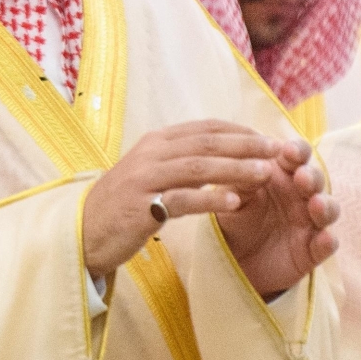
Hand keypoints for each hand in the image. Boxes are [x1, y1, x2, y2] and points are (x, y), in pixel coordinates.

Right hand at [82, 121, 290, 278]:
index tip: (269, 139)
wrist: (83, 230)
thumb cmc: (124, 204)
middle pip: (206, 143)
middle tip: (277, 151)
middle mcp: (151, 153)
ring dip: (235, 169)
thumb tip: (224, 153)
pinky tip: (234, 203)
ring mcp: (144, 179)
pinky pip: (181, 200)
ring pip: (198, 168)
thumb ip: (183, 160)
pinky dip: (210, 200)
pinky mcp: (141, 208)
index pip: (206, 128)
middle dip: (246, 145)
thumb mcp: (152, 172)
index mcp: (157, 141)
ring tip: (266, 174)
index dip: (240, 132)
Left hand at [213, 145, 337, 297]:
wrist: (230, 258)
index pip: (296, 156)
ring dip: (325, 205)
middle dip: (311, 177)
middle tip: (302, 177)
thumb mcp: (232, 198)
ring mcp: (309, 222)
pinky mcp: (312, 250)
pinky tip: (325, 238)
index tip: (289, 151)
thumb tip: (255, 164)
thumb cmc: (233, 217)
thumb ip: (243, 181)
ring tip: (316, 204)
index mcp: (281, 174)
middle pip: (315, 180)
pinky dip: (328, 241)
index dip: (297, 151)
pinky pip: (326, 244)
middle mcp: (300, 195)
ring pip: (328, 209)